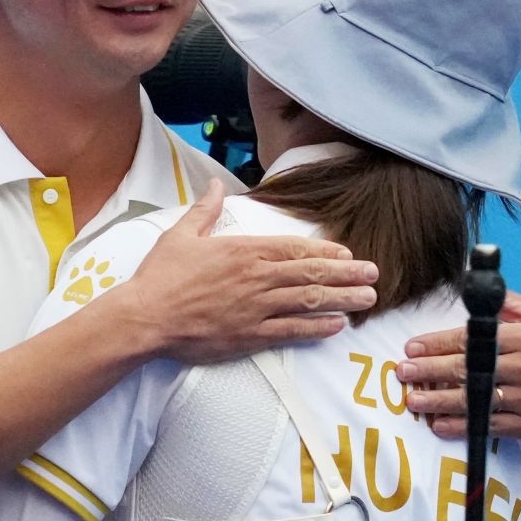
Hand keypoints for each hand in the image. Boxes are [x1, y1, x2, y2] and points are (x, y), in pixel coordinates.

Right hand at [130, 180, 377, 360]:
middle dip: (347, 274)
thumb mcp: (181, 234)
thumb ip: (204, 210)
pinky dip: (317, 327)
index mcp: (243, 250)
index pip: (295, 248)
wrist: (145, 317)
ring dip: (342, 299)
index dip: (325, 251)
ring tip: (368, 299)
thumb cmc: (160, 276)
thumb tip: (215, 185)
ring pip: (309, 301)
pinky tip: (337, 325)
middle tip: (374, 274)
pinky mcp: (250, 335)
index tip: (347, 253)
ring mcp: (256, 308)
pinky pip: (292, 330)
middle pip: (311, 273)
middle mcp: (256, 277)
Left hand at [396, 291, 520, 443]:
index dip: (440, 343)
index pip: (475, 339)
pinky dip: (463, 426)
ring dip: (441, 400)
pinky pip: (489, 426)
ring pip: (477, 400)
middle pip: (470, 369)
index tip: (412, 346)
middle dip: (432, 370)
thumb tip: (474, 283)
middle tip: (403, 371)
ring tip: (413, 399)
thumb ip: (508, 303)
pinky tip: (439, 424)